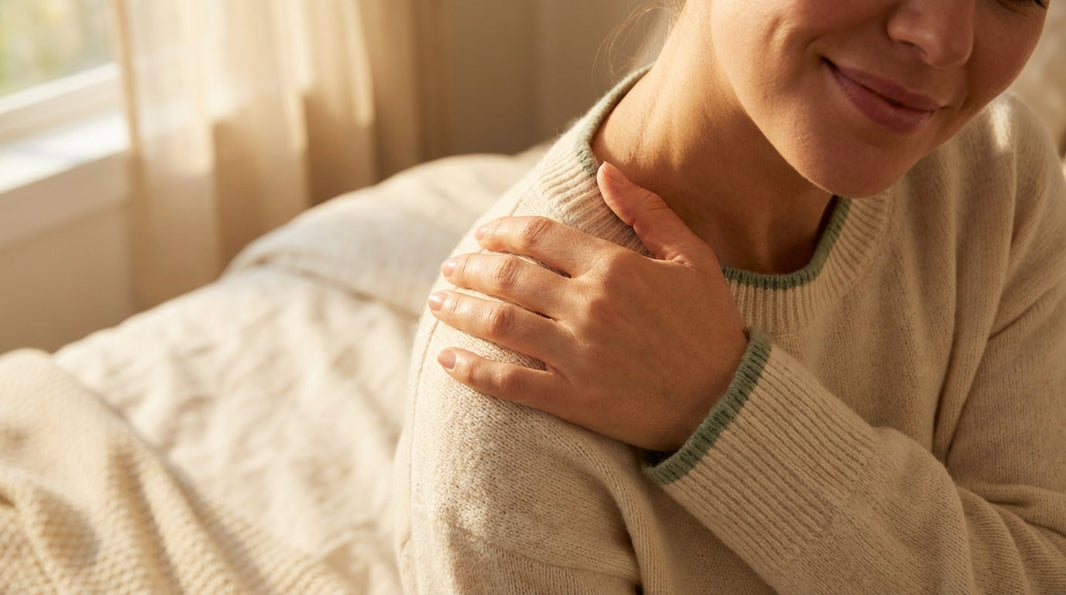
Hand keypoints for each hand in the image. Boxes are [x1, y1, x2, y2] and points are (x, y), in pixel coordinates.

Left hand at [429, 162, 747, 450]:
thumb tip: (605, 170)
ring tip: (438, 301)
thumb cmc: (711, 327)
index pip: (539, 237)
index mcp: (614, 268)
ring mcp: (577, 355)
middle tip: (450, 267)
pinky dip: (472, 370)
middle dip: (471, 267)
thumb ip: (647, 212)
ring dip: (461, 309)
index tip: (483, 234)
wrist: (728, 402)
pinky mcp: (572, 399)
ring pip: (500, 323)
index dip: (503, 231)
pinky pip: (509, 382)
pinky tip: (448, 359)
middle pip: (510, 277)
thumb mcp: (692, 259)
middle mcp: (589, 306)